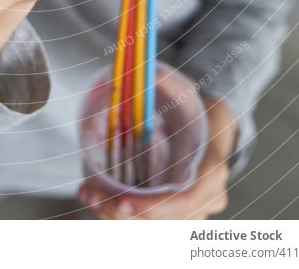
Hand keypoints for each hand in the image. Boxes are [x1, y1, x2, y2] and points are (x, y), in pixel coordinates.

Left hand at [78, 92, 237, 219]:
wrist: (211, 131)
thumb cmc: (195, 112)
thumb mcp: (187, 94)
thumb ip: (169, 83)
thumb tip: (148, 72)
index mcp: (212, 169)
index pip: (186, 200)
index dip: (154, 207)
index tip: (121, 202)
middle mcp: (206, 199)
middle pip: (162, 220)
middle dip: (120, 211)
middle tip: (88, 192)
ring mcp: (192, 213)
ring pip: (149, 226)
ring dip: (113, 213)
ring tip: (86, 191)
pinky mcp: (174, 217)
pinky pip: (145, 223)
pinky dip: (117, 213)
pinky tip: (94, 196)